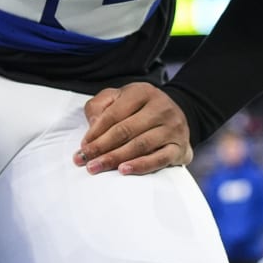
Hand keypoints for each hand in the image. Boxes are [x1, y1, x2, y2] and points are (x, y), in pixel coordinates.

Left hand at [76, 83, 191, 175]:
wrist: (176, 114)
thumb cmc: (140, 108)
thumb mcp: (119, 97)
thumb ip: (100, 105)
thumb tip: (93, 124)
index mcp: (142, 92)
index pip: (114, 114)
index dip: (95, 132)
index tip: (82, 146)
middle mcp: (160, 107)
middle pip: (125, 130)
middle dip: (101, 147)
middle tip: (84, 161)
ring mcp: (172, 128)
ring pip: (140, 145)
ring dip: (116, 158)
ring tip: (97, 167)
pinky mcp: (180, 147)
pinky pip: (159, 159)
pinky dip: (141, 166)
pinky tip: (124, 170)